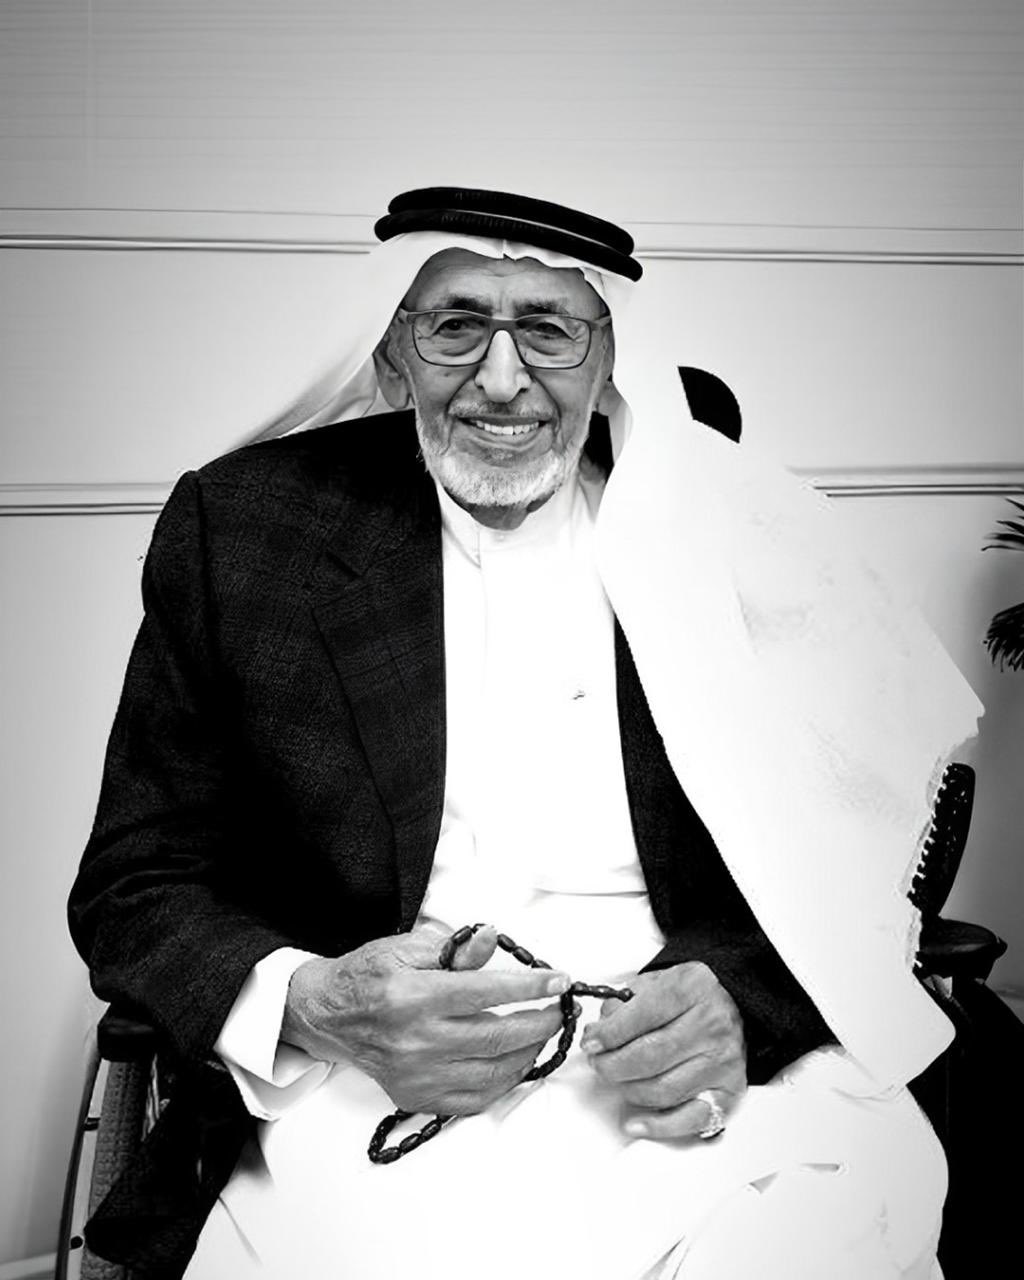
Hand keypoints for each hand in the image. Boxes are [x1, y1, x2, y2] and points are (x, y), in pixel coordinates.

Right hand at [281, 922, 569, 1115]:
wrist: (329, 1016)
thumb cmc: (367, 977)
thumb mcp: (407, 947)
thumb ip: (454, 949)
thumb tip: (491, 938)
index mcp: (415, 995)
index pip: (488, 991)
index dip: (530, 987)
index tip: (558, 982)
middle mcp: (417, 1039)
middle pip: (498, 1036)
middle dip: (539, 1022)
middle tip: (559, 1009)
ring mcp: (418, 1073)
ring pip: (492, 1071)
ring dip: (528, 1053)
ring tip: (542, 1033)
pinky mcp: (416, 1095)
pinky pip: (473, 1099)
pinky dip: (503, 1083)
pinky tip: (516, 1063)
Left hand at [579, 961, 745, 1139]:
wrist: (735, 1005)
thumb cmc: (693, 996)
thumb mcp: (659, 980)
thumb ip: (626, 1002)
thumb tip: (601, 1031)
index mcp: (691, 989)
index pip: (642, 1016)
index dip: (609, 1034)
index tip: (591, 1042)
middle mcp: (711, 1025)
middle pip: (649, 1056)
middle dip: (612, 1065)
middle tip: (599, 1063)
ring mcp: (721, 1061)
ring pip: (662, 1089)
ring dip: (628, 1089)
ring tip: (618, 1079)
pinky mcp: (728, 1092)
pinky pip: (689, 1119)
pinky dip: (658, 1126)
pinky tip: (636, 1122)